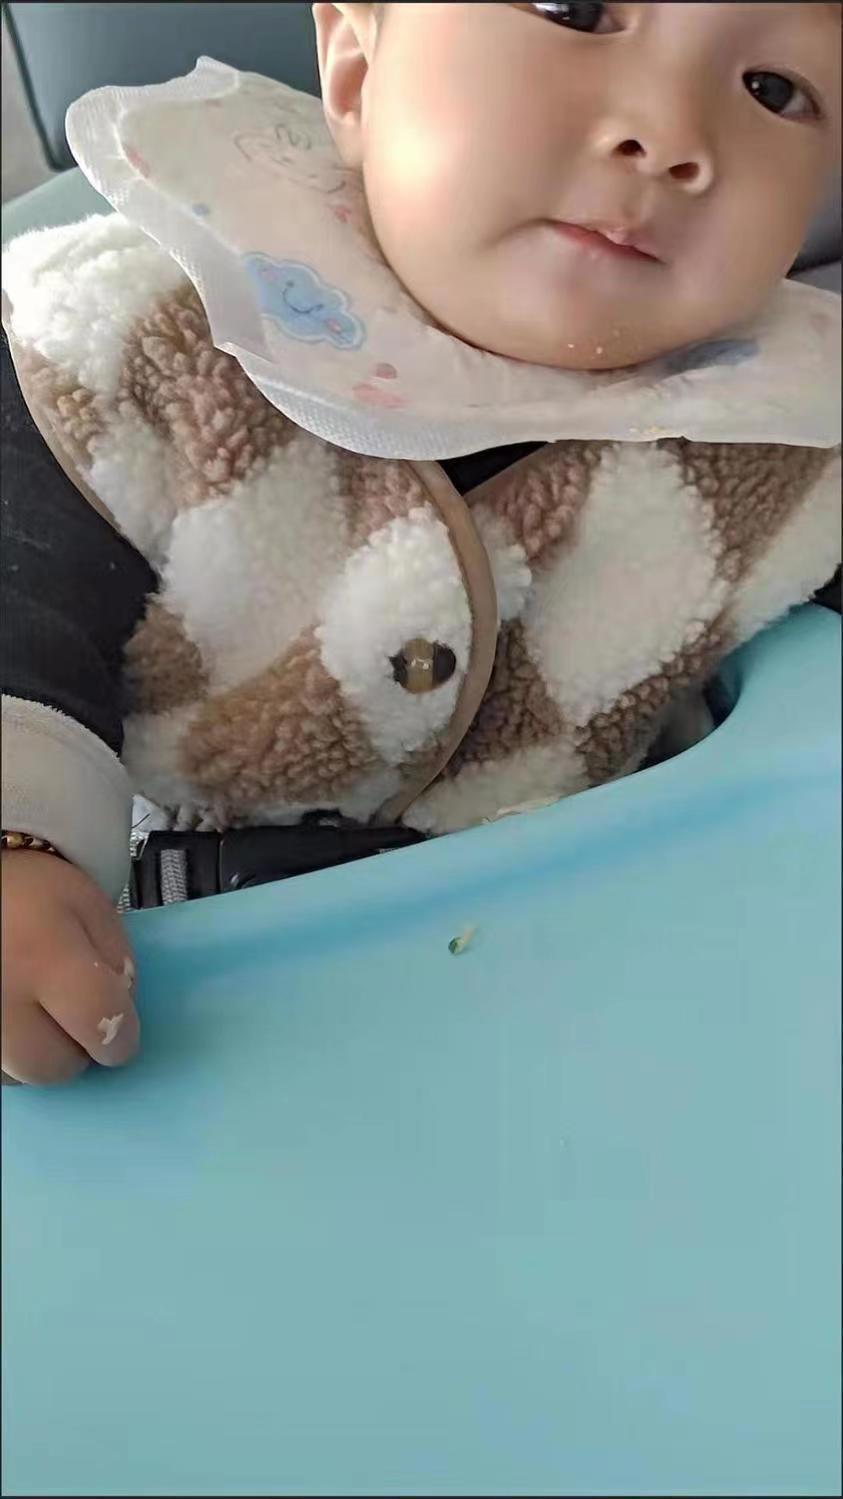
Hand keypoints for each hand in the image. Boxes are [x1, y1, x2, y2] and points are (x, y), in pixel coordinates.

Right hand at [2, 851, 139, 1085]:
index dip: (122, 1038)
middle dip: (76, 1050)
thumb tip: (123, 1013)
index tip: (123, 1035)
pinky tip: (14, 1017)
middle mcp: (1, 996)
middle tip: (76, 1019)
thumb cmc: (30, 895)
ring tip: (38, 1011)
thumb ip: (118, 959)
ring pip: (20, 1075)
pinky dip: (12, 1054)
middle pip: (53, 1066)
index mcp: (43, 955)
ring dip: (39, 1054)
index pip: (97, 1022)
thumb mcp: (89, 907)